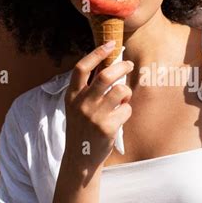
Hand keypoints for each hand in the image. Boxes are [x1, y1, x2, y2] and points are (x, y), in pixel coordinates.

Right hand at [63, 43, 133, 168]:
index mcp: (71, 96)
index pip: (81, 68)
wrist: (80, 158)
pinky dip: (127, 111)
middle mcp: (81, 104)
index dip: (97, 53)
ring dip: (126, 92)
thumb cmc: (82, 128)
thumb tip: (107, 64)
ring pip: (121, 90)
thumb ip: (87, 89)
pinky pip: (126, 109)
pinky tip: (119, 118)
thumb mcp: (76, 107)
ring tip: (123, 98)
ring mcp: (94, 116)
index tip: (110, 44)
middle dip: (122, 66)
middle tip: (129, 65)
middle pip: (106, 76)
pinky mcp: (107, 127)